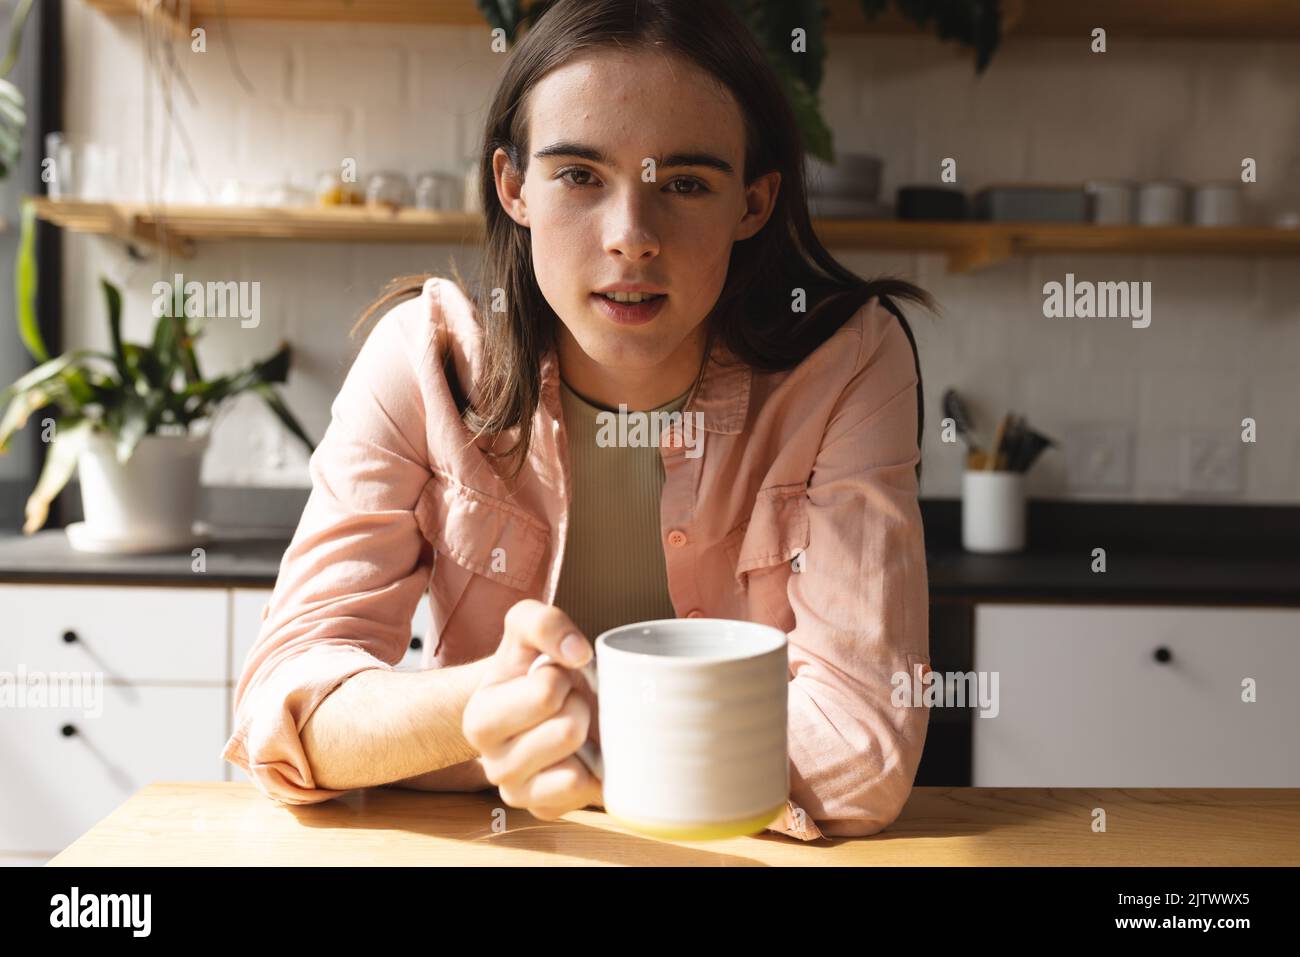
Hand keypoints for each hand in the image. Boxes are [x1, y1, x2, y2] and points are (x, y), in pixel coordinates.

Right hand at [462, 600, 601, 821]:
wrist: (544, 702)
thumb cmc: (535, 668)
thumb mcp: (529, 630)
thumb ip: (544, 623)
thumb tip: (577, 652)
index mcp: (479, 719)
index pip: (547, 692)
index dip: (562, 676)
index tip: (553, 676)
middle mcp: (490, 764)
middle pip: (568, 730)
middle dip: (579, 707)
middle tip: (567, 702)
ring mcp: (518, 793)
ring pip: (576, 768)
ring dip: (587, 739)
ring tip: (573, 726)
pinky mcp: (545, 812)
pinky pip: (584, 794)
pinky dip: (594, 772)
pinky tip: (581, 756)